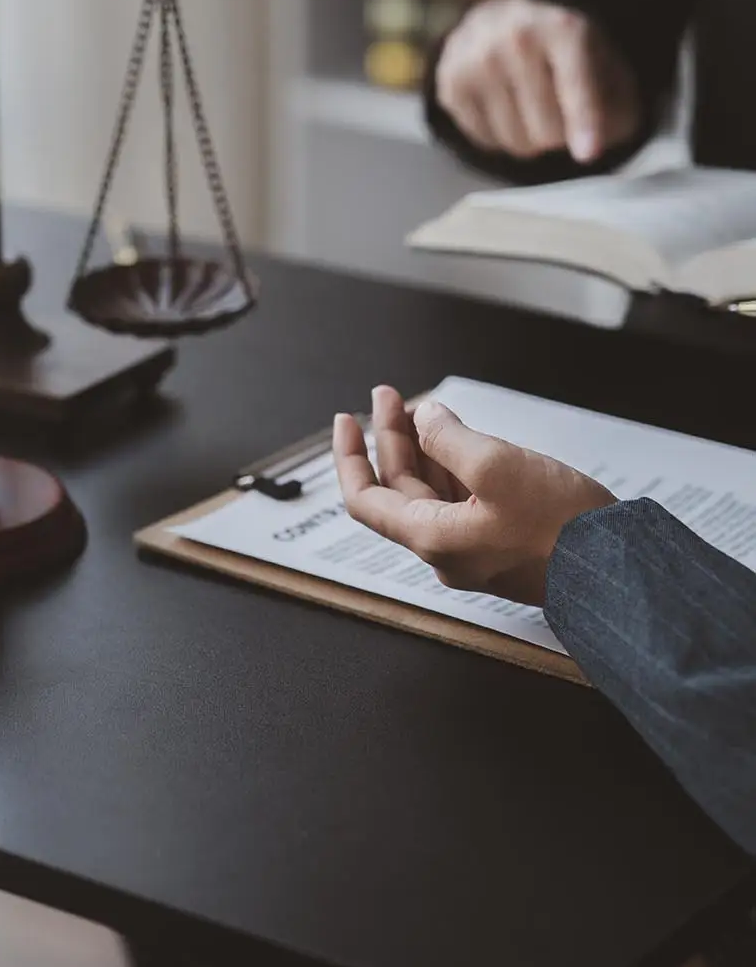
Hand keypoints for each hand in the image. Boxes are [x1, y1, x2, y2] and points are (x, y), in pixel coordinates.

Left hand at [332, 386, 615, 606]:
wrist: (620, 570)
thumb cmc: (562, 527)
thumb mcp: (498, 465)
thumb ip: (450, 439)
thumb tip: (427, 419)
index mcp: (434, 537)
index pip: (365, 499)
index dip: (349, 457)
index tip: (347, 419)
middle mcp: (447, 550)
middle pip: (401, 489)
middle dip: (393, 438)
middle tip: (389, 396)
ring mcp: (476, 549)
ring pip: (432, 494)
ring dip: (423, 449)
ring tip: (423, 410)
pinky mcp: (504, 544)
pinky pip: (463, 502)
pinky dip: (453, 466)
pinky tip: (459, 439)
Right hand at [435, 0, 640, 162]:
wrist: (503, 21)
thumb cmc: (564, 54)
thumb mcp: (605, 65)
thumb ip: (617, 108)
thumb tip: (590, 146)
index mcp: (563, 28)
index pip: (576, 85)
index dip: (585, 121)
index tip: (589, 153)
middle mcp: (515, 37)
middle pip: (547, 130)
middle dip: (562, 138)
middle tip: (561, 115)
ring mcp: (476, 59)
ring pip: (515, 142)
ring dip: (531, 141)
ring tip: (532, 109)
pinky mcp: (449, 83)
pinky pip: (485, 142)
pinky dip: (501, 137)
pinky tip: (505, 108)